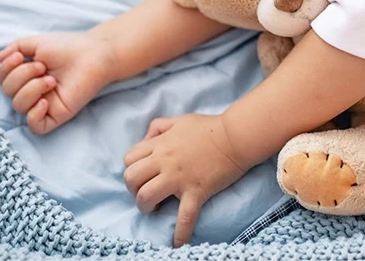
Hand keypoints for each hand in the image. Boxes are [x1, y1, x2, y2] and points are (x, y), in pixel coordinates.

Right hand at [0, 31, 113, 134]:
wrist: (94, 54)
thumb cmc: (68, 47)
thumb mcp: (37, 42)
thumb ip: (15, 47)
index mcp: (26, 75)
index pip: (3, 79)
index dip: (6, 69)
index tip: (20, 56)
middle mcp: (32, 90)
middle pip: (7, 92)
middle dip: (21, 76)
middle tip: (43, 66)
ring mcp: (44, 104)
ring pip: (19, 106)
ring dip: (31, 89)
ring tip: (51, 79)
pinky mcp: (56, 115)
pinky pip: (35, 126)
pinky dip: (34, 114)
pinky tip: (45, 101)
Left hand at [123, 114, 250, 246]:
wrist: (236, 137)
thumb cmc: (209, 127)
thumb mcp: (179, 120)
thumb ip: (159, 126)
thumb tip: (146, 140)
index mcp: (160, 144)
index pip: (129, 159)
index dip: (132, 169)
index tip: (142, 176)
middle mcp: (164, 161)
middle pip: (131, 178)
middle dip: (133, 188)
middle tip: (146, 192)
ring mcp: (179, 177)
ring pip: (146, 196)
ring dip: (146, 206)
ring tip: (156, 207)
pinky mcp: (196, 191)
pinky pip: (184, 217)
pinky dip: (180, 233)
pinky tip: (178, 243)